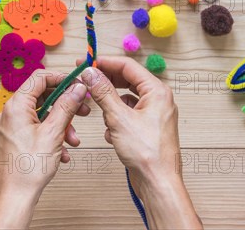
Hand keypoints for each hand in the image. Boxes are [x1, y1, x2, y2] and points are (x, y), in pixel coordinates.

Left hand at [0, 70, 89, 228]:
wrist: (15, 197)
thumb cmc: (28, 169)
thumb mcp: (54, 133)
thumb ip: (66, 106)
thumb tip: (77, 88)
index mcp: (16, 106)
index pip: (39, 78)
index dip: (61, 78)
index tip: (77, 84)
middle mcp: (10, 113)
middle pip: (42, 96)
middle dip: (65, 105)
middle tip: (82, 110)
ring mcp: (11, 126)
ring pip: (42, 114)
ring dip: (61, 124)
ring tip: (72, 139)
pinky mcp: (15, 138)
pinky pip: (36, 128)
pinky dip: (52, 134)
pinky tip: (62, 151)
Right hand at [80, 57, 201, 229]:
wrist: (158, 182)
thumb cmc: (147, 153)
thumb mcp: (119, 118)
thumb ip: (103, 92)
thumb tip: (91, 73)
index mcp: (157, 91)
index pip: (128, 66)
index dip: (105, 62)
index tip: (86, 62)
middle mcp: (158, 99)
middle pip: (127, 80)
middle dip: (106, 84)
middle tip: (86, 81)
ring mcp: (154, 113)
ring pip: (125, 99)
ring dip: (110, 105)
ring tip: (101, 114)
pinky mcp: (147, 127)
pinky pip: (127, 114)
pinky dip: (116, 120)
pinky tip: (112, 133)